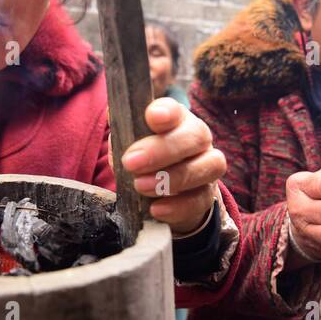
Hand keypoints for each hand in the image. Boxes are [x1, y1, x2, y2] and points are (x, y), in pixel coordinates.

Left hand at [120, 98, 224, 234]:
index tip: (152, 117)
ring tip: (141, 186)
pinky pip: (200, 200)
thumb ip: (122, 130)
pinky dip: (178, 206)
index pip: (176, 109)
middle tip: (131, 162)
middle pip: (195, 137)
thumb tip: (113, 115)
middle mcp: (198, 139)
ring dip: (172, 178)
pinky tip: (156, 209)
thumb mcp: (127, 144)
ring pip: (207, 166)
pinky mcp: (207, 195)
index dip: (166, 112)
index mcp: (177, 119)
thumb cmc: (144, 161)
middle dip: (163, 150)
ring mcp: (207, 166)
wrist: (161, 195)